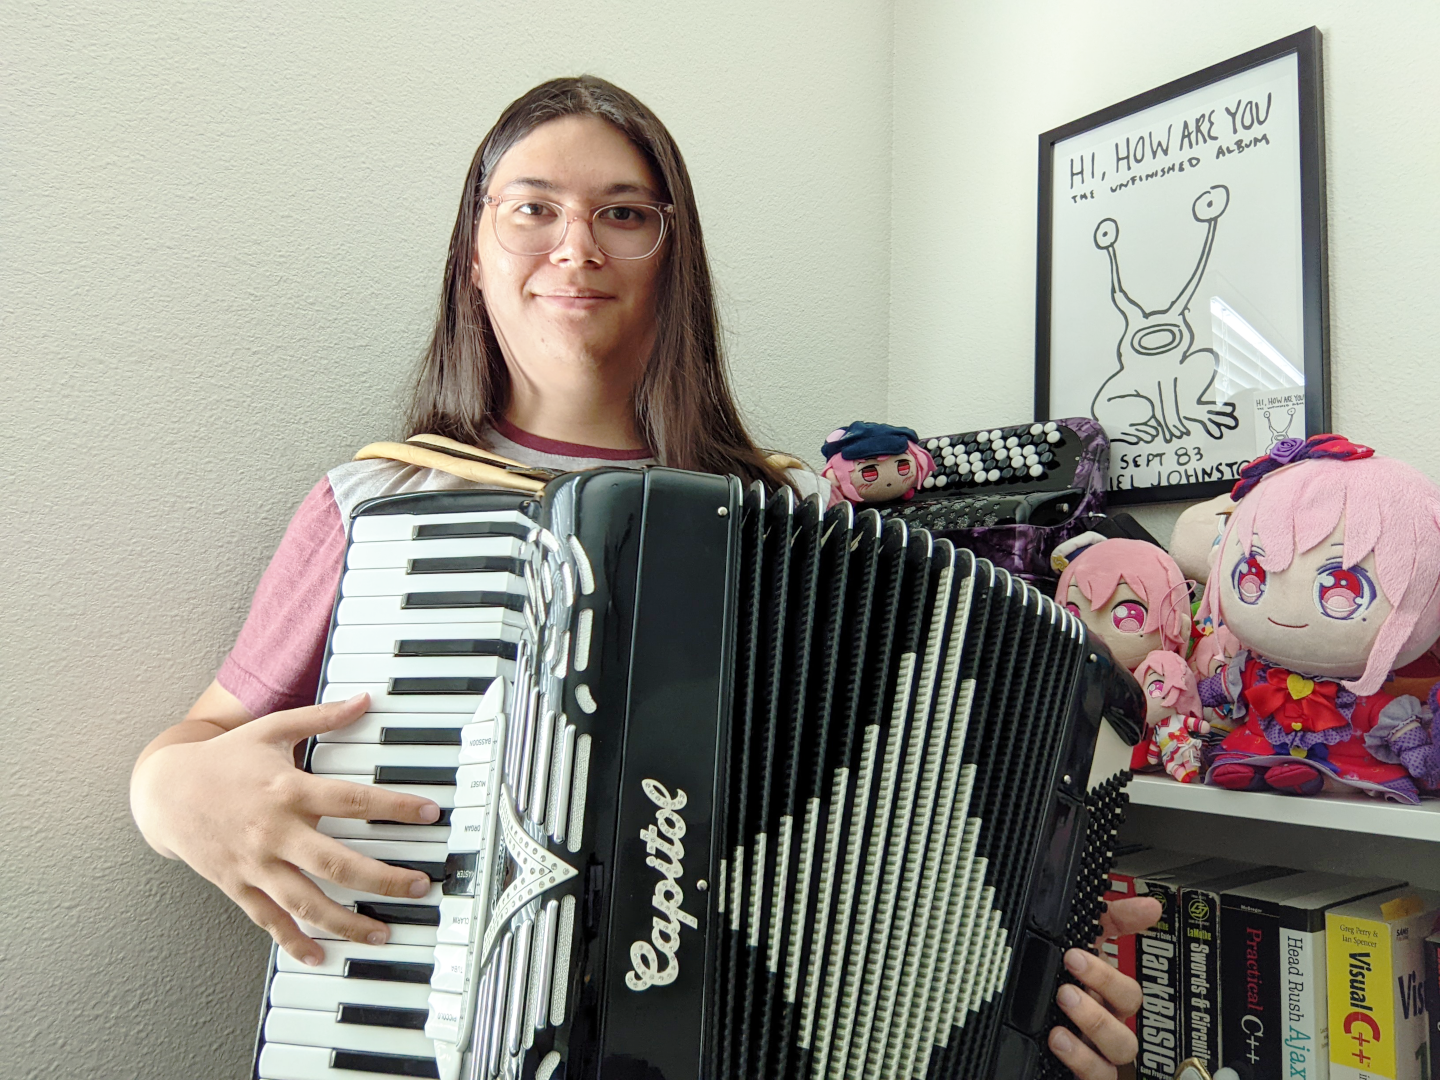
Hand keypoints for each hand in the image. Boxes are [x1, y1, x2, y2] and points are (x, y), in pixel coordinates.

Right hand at [130, 692, 441, 964]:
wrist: (163, 791)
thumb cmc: (223, 758)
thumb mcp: (272, 729)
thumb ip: (321, 717)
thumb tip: (364, 700)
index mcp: (288, 790)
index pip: (352, 801)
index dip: (394, 807)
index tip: (430, 815)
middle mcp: (274, 831)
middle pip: (336, 862)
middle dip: (382, 879)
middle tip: (418, 887)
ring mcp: (255, 863)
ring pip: (306, 902)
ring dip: (347, 922)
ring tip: (382, 933)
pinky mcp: (238, 886)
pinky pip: (270, 920)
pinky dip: (294, 941)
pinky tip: (320, 955)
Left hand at [1048, 896, 1161, 1078]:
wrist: (1015, 1031)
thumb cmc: (1048, 990)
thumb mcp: (1069, 947)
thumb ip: (1107, 922)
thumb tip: (1151, 905)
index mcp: (1103, 993)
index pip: (1127, 979)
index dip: (1111, 971)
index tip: (1078, 950)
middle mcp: (1105, 1022)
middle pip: (1130, 1007)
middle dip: (1104, 982)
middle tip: (1071, 961)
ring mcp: (1097, 1052)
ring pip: (1121, 1046)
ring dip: (1096, 1021)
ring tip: (1065, 999)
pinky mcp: (1083, 1074)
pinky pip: (1097, 1075)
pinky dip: (1081, 1060)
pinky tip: (1059, 1040)